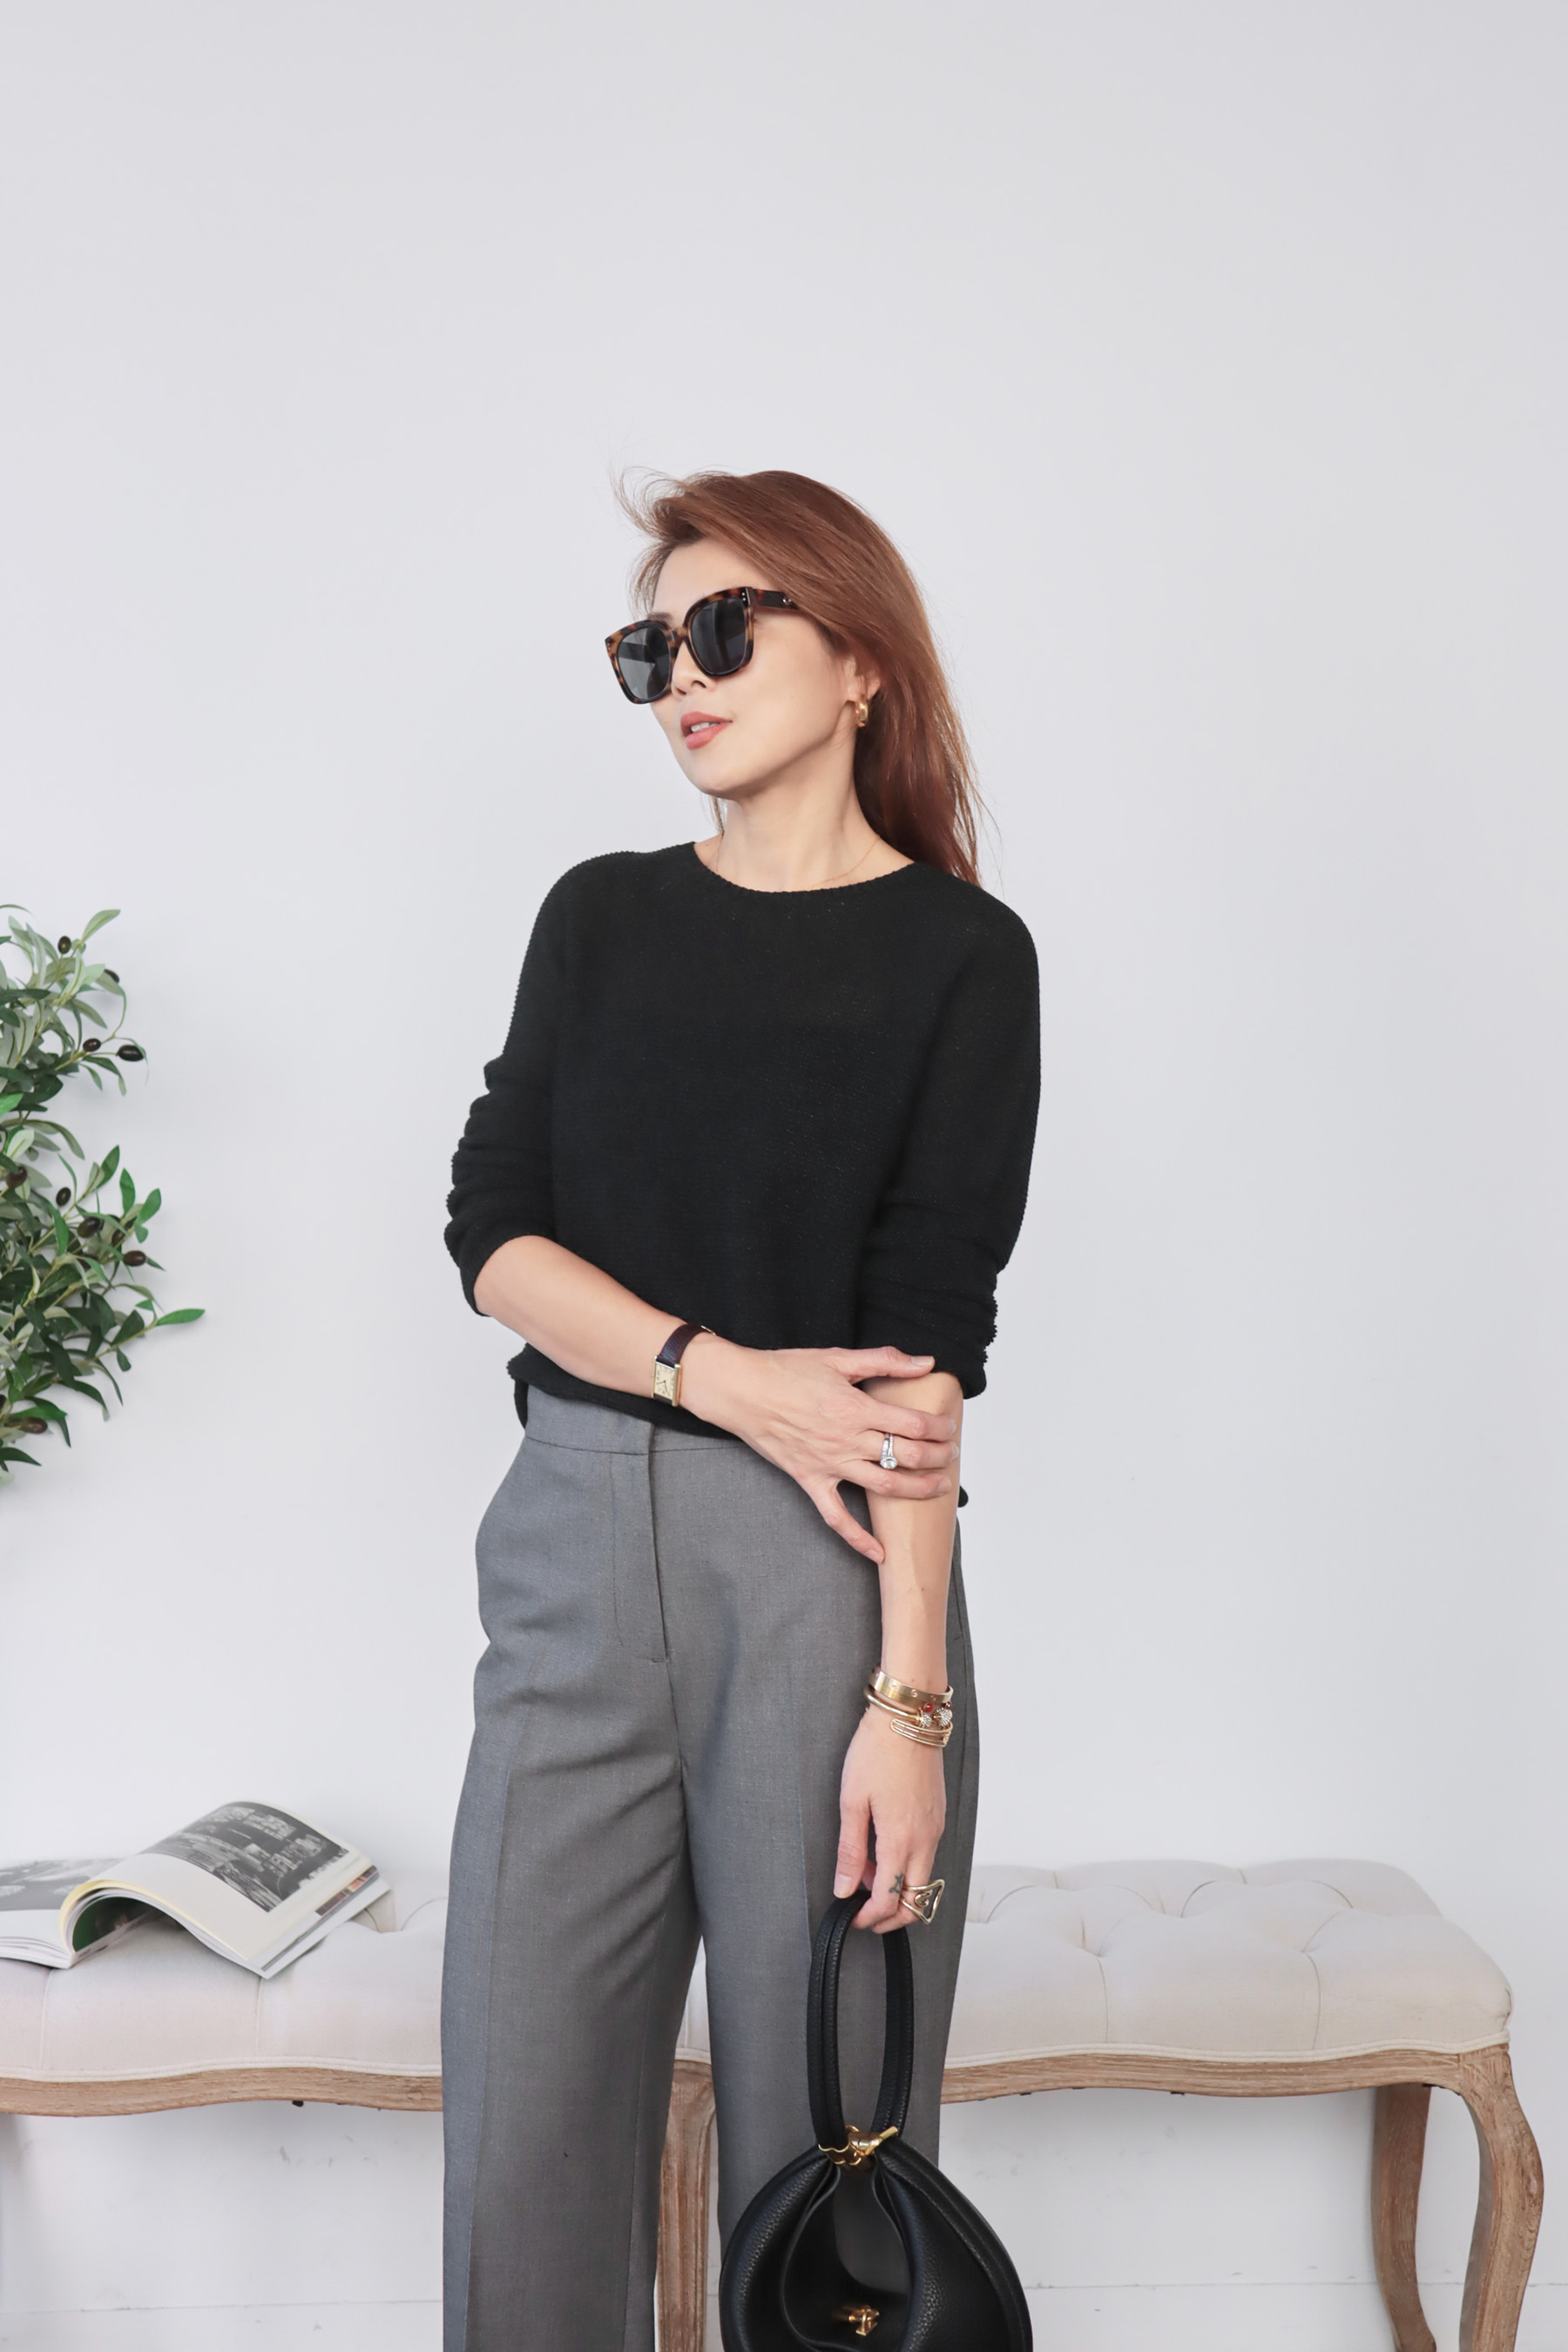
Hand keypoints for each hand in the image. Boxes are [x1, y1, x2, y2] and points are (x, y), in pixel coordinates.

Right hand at [679, 1339, 957, 1562]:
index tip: (949, 1428)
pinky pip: (836, 1518)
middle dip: (938, 1458)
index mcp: (856, 1408)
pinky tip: (880, 1553)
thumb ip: (885, 1361)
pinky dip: (858, 1539)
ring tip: (939, 1489)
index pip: (912, 1424)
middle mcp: (847, 1440)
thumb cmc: (785, 1371)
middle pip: (906, 1456)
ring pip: (884, 1487)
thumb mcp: (837, 1358)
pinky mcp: (810, 1481)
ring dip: (917, 1491)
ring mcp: (829, 1464)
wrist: (742, 1391)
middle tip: (952, 1456)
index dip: (938, 1428)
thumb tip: (925, 1362)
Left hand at [834, 1708, 946, 1932]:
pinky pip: (927, 1855)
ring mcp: (936, 1828)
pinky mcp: (938, 1816)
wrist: (909, 1716)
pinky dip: (907, 1865)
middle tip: (863, 1910)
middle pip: (918, 1901)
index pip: (891, 1900)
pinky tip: (882, 1848)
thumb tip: (843, 1888)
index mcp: (902, 1839)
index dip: (870, 1918)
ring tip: (865, 1871)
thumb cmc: (877, 1751)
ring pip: (923, 1879)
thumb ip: (850, 1851)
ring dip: (898, 1888)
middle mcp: (926, 1839)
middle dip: (891, 1916)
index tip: (853, 1918)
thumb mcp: (852, 1801)